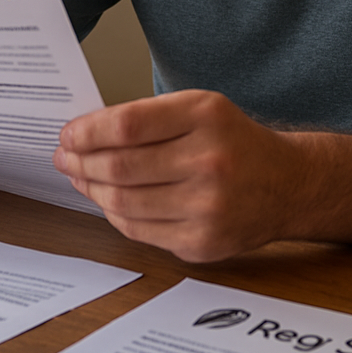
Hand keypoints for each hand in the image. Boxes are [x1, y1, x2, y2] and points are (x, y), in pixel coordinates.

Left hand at [54, 90, 289, 261]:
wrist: (286, 184)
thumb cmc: (234, 141)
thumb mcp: (200, 109)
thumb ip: (148, 117)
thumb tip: (87, 133)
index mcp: (205, 116)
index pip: (128, 124)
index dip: (89, 131)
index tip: (69, 134)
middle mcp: (208, 161)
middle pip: (121, 166)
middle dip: (81, 161)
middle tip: (65, 156)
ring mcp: (207, 207)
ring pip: (124, 202)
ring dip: (92, 189)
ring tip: (80, 176)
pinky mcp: (202, 242)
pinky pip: (139, 230)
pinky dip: (114, 214)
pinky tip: (107, 199)